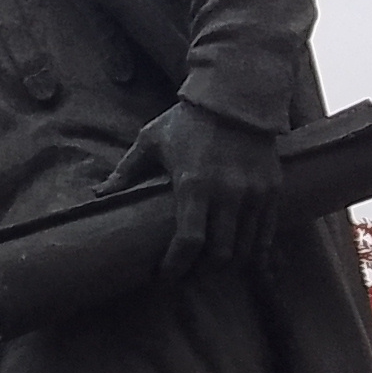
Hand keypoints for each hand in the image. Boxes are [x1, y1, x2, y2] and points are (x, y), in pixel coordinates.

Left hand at [106, 99, 283, 281]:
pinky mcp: (272, 190)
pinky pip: (267, 234)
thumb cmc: (187, 119)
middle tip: (188, 272)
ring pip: (245, 249)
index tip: (166, 277)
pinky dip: (255, 252)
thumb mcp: (150, 140)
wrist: (236, 96)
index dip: (177, 266)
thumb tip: (99, 194)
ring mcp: (254, 194)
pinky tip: (243, 259)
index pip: (189, 241)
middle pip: (220, 253)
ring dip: (228, 264)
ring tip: (211, 266)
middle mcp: (227, 194)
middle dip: (203, 270)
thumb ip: (126, 170)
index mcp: (194, 184)